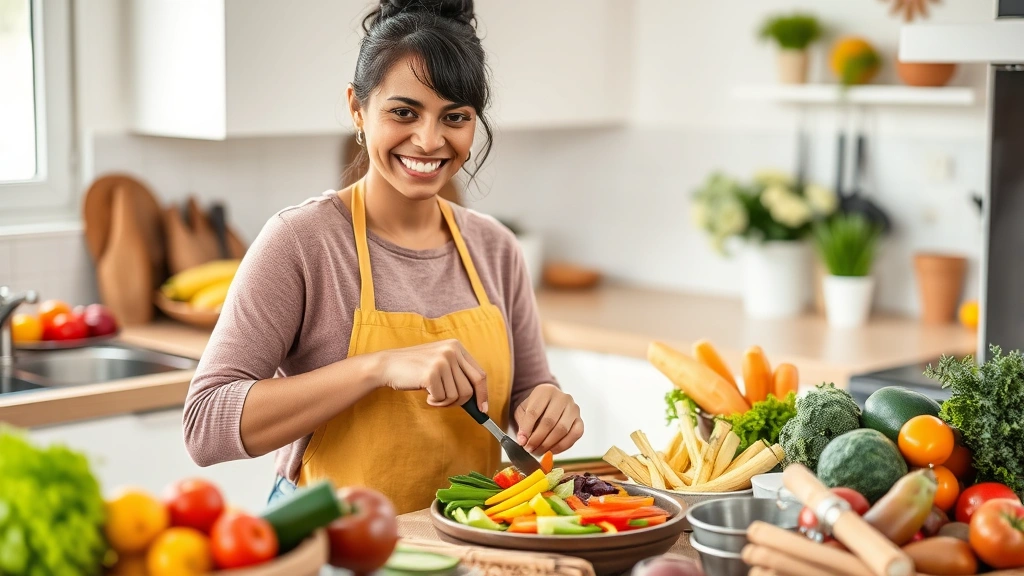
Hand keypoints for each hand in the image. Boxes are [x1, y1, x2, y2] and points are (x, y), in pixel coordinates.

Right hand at [373, 340, 487, 411]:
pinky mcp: (431, 374)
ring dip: (445, 402)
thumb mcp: (440, 362)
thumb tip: (477, 399)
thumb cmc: (415, 368)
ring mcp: (441, 362)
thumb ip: (458, 373)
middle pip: (470, 388)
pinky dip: (435, 402)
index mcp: (456, 346)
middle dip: (461, 402)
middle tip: (448, 403)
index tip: (483, 408)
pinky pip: (442, 398)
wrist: (388, 365)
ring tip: (433, 395)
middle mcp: (451, 351)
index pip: (480, 374)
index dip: (483, 394)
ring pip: (457, 396)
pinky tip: (426, 395)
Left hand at [514, 384, 583, 454]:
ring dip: (548, 444)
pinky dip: (562, 446)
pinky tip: (551, 450)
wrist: (549, 404)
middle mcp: (562, 397)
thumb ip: (522, 424)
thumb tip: (523, 440)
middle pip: (549, 421)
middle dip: (537, 439)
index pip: (534, 411)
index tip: (521, 441)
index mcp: (545, 391)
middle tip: (529, 448)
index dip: (526, 429)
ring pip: (562, 430)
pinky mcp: (580, 420)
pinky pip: (574, 435)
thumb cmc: (535, 408)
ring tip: (538, 451)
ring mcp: (573, 408)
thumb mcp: (523, 411)